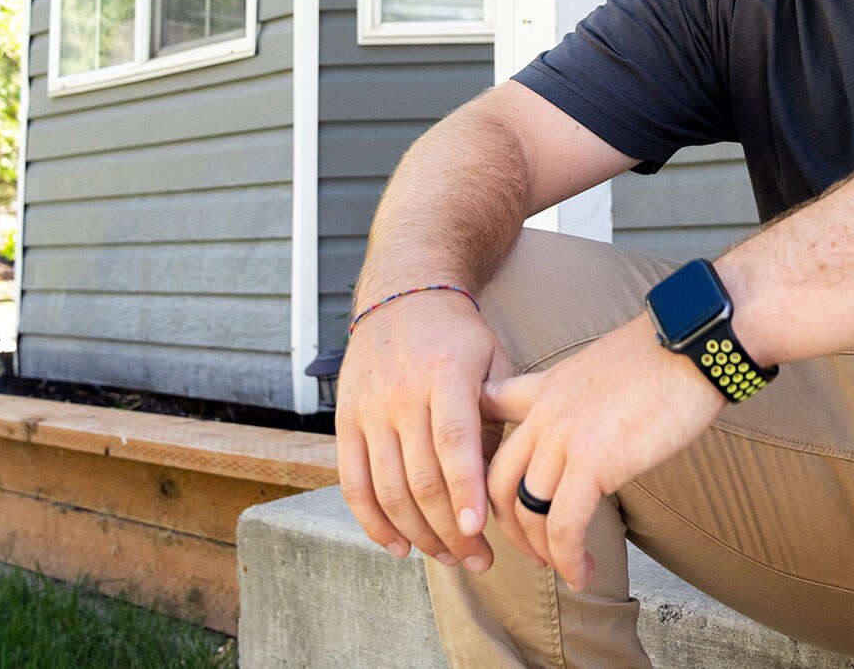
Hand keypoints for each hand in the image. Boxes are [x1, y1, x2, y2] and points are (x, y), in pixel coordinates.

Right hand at [336, 291, 513, 572]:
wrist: (401, 294)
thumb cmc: (457, 335)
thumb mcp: (492, 359)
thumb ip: (501, 414)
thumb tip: (508, 476)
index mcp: (445, 374)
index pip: (454, 441)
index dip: (465, 489)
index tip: (479, 530)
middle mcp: (401, 393)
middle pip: (421, 477)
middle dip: (451, 529)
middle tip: (479, 559)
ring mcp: (368, 409)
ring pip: (388, 489)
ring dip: (418, 534)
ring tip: (449, 557)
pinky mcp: (345, 422)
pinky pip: (353, 484)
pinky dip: (373, 523)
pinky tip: (399, 546)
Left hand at [482, 311, 728, 591]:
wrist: (695, 345)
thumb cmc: (663, 356)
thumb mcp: (597, 366)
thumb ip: (571, 394)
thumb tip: (576, 423)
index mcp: (544, 390)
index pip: (491, 432)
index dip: (484, 472)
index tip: (496, 503)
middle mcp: (544, 414)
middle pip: (498, 483)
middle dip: (511, 528)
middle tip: (535, 550)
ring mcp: (564, 437)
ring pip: (528, 511)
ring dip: (542, 552)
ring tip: (565, 569)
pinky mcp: (594, 461)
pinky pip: (564, 524)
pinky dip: (568, 558)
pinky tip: (582, 572)